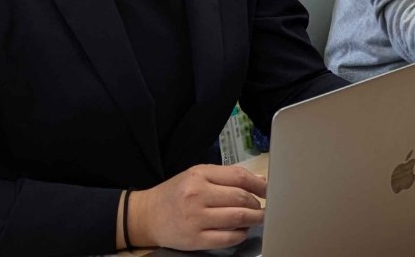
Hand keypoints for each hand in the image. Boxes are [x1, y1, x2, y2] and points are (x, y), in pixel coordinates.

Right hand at [128, 164, 265, 250]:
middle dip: (257, 204)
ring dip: (254, 219)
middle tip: (263, 207)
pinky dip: (241, 234)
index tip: (269, 191)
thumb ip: (227, 176)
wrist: (146, 216)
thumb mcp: (197, 175)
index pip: (239, 177)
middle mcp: (197, 196)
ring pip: (238, 218)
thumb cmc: (175, 193)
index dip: (259, 185)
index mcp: (199, 176)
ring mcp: (196, 219)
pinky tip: (242, 230)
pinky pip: (228, 238)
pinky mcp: (195, 240)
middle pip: (240, 198)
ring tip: (257, 218)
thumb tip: (259, 181)